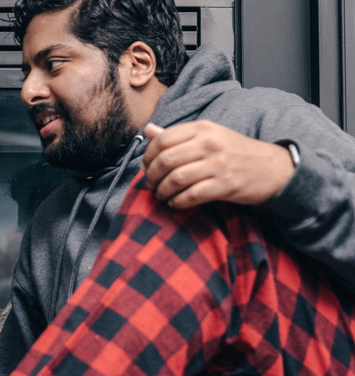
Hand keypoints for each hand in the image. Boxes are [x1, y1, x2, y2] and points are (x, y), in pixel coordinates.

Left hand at [141, 120, 294, 208]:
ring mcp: (218, 164)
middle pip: (165, 160)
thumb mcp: (209, 136)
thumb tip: (148, 130)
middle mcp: (209, 144)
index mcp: (203, 128)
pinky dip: (178, 202)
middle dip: (152, 176)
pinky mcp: (225, 185)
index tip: (146, 167)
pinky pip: (191, 196)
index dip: (147, 156)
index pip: (162, 140)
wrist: (272, 167)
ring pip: (175, 179)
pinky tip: (176, 202)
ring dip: (162, 191)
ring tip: (162, 195)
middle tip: (152, 184)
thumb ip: (178, 135)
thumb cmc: (236, 152)